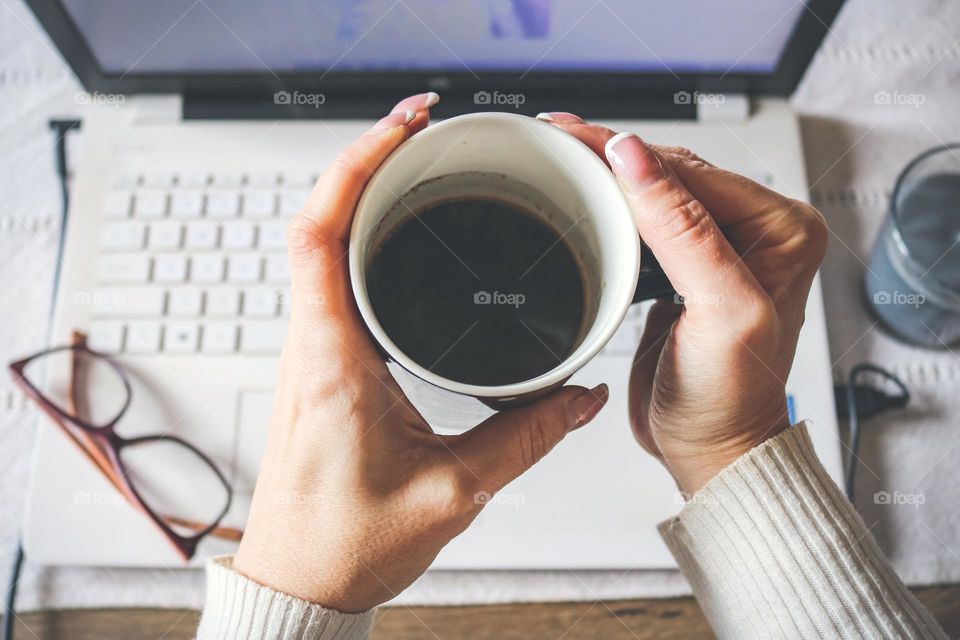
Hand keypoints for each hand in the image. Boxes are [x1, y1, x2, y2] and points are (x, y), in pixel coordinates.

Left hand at [232, 95, 607, 612]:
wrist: (302, 579)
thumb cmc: (347, 543)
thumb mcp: (454, 491)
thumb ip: (526, 438)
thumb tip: (576, 397)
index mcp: (333, 361)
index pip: (321, 232)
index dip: (357, 163)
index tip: (405, 126)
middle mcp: (311, 344)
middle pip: (318, 217)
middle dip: (366, 157)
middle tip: (421, 128)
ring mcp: (310, 350)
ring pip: (318, 243)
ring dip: (358, 192)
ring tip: (413, 161)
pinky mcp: (320, 363)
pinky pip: (327, 276)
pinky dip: (358, 235)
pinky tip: (395, 234)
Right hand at [539, 113, 827, 494]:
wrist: (709, 448)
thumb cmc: (731, 397)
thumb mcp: (719, 310)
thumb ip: (683, 231)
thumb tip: (637, 158)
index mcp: (783, 228)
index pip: (695, 173)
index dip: (629, 153)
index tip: (574, 134)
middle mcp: (757, 230)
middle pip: (673, 174)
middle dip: (612, 155)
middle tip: (556, 134)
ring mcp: (718, 249)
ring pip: (655, 193)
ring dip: (608, 176)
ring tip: (561, 153)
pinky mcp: (683, 269)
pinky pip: (644, 223)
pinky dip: (611, 208)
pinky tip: (586, 193)